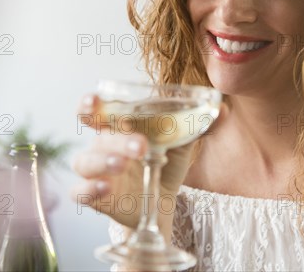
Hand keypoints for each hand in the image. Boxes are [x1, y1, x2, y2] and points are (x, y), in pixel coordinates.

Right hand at [70, 94, 194, 235]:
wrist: (162, 202)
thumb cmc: (165, 162)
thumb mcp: (182, 143)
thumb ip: (198, 125)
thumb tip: (224, 110)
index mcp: (118, 126)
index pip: (96, 110)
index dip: (90, 104)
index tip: (95, 101)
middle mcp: (102, 145)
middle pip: (97, 136)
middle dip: (116, 138)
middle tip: (141, 146)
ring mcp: (97, 171)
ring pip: (84, 161)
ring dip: (103, 161)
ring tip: (123, 165)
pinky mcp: (97, 197)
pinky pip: (80, 191)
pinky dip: (89, 189)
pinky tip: (105, 188)